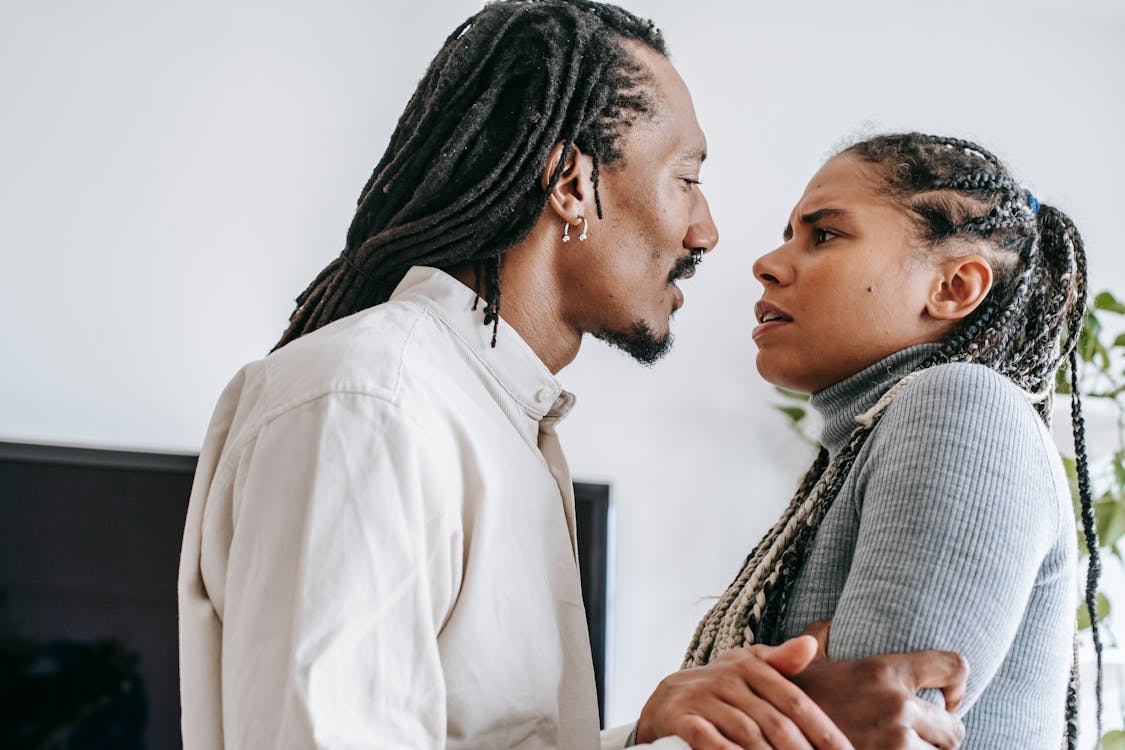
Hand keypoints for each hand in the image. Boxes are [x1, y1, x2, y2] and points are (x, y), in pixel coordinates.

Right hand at [636, 636, 852, 748]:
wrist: (665, 699)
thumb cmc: (720, 688)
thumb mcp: (749, 668)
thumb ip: (781, 661)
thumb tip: (811, 646)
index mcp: (749, 665)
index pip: (795, 702)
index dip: (823, 732)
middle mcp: (726, 677)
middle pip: (776, 723)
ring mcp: (702, 698)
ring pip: (747, 734)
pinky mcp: (681, 718)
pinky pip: (708, 740)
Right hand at [788, 623, 967, 749]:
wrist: (779, 742)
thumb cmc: (796, 702)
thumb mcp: (806, 667)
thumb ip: (820, 638)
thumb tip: (825, 622)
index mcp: (882, 671)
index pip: (953, 666)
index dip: (957, 685)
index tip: (946, 700)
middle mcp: (897, 706)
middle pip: (955, 727)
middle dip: (939, 736)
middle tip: (916, 738)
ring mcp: (898, 744)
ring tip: (895, 749)